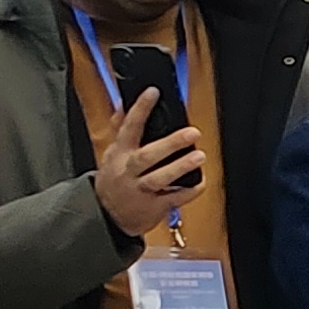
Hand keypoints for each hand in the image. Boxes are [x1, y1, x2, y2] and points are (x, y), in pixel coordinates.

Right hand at [89, 89, 207, 238]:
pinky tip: (201, 181)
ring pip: (159, 178)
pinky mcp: (153, 207)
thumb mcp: (112, 153)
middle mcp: (128, 171)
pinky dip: (189, 191)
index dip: (140, 109)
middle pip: (147, 156)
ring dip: (180, 167)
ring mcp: (140, 190)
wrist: (107, 216)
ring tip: (199, 156)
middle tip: (192, 132)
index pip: (128, 127)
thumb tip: (123, 103)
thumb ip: (120, 129)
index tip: (153, 93)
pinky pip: (174, 199)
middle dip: (170, 144)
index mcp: (119, 154)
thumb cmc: (114, 179)